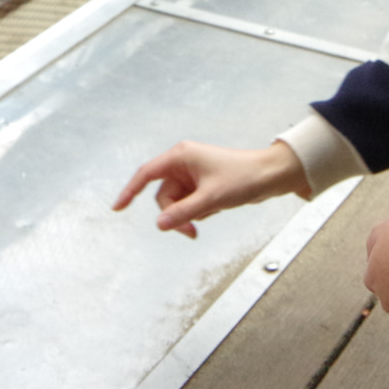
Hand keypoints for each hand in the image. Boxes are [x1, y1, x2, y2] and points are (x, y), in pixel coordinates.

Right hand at [112, 140, 310, 237]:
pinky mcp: (202, 184)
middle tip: (191, 232)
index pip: (146, 174)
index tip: (117, 208)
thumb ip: (183, 213)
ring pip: (176, 203)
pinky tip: (216, 208)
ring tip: (210, 215)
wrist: (270, 176)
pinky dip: (198, 211)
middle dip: (175, 214)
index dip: (129, 191)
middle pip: (163, 195)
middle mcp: (183, 162)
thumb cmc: (243, 178)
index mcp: (180, 156)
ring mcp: (192, 174)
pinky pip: (189, 204)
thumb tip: (160, 225)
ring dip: (188, 215)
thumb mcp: (211, 199)